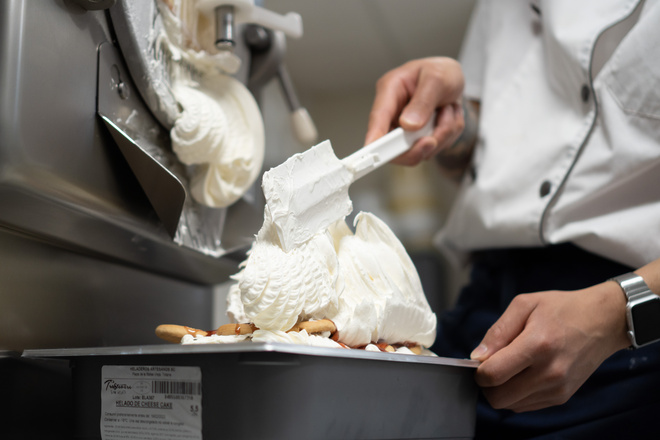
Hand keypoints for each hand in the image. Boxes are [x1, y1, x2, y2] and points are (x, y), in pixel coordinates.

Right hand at [365, 57, 464, 165]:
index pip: (378, 117)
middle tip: (433, 140)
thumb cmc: (442, 72)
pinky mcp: (418, 139)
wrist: (455, 79)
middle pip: (394, 145)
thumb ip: (423, 101)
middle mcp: (393, 112)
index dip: (375, 137)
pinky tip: (448, 116)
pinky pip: (434, 148)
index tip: (374, 153)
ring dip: (441, 133)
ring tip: (448, 109)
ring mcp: (405, 129)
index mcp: (390, 90)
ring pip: (419, 149)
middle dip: (418, 144)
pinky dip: (448, 134)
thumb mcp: (437, 77)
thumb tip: (407, 125)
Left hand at [470, 282, 629, 412]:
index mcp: (538, 345)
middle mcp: (549, 372)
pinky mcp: (562, 397)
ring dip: (502, 390)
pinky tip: (524, 373)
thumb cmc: (562, 308)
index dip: (478, 371)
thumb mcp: (525, 304)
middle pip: (499, 398)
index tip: (480, 360)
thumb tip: (477, 357)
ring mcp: (558, 388)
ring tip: (511, 366)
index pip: (493, 375)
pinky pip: (525, 406)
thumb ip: (498, 331)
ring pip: (510, 405)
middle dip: (487, 384)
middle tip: (492, 365)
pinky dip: (516, 394)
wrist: (604, 321)